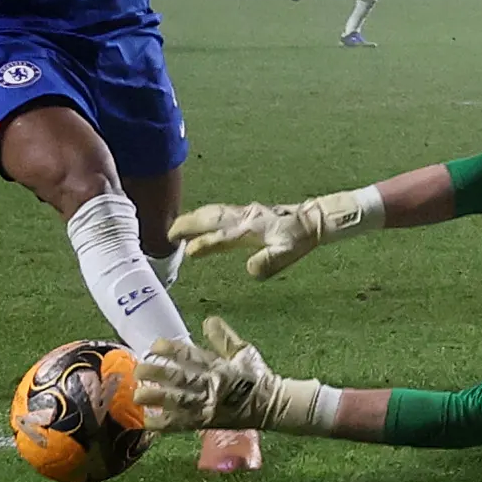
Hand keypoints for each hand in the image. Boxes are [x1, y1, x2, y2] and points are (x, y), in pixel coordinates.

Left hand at [131, 316, 300, 432]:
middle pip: (181, 380)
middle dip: (158, 374)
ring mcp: (208, 407)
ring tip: (137, 394)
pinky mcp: (206, 423)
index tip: (155, 345)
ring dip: (157, 398)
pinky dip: (164, 424)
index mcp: (221, 367)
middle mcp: (212, 386)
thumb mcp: (244, 352)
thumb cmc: (256, 377)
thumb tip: (208, 320)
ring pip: (179, 402)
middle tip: (139, 369)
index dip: (172, 350)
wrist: (271, 407)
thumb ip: (224, 338)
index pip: (192, 356)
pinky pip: (182, 424)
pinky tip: (147, 420)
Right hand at [170, 196, 359, 280]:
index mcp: (251, 228)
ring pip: (214, 212)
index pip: (223, 237)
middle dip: (189, 224)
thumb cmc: (298, 238)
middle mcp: (244, 218)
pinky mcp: (246, 213)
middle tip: (170, 234)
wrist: (311, 220)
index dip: (205, 244)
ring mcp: (244, 213)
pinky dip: (205, 215)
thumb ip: (269, 261)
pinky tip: (201, 221)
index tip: (189, 253)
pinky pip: (220, 212)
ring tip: (177, 227)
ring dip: (194, 218)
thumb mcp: (287, 253)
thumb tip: (249, 269)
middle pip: (211, 217)